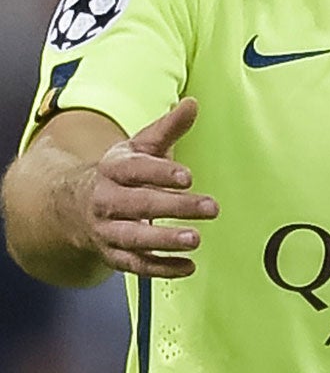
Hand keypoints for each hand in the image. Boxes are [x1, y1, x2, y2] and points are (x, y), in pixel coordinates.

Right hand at [74, 98, 218, 278]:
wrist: (75, 205)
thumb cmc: (121, 173)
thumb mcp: (140, 147)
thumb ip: (168, 128)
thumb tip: (191, 103)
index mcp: (113, 169)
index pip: (135, 170)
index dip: (160, 172)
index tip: (188, 176)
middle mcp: (106, 200)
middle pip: (138, 204)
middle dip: (174, 207)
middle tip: (211, 207)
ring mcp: (107, 230)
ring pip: (133, 238)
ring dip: (163, 241)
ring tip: (195, 239)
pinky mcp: (113, 254)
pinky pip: (135, 265)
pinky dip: (160, 269)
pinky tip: (188, 267)